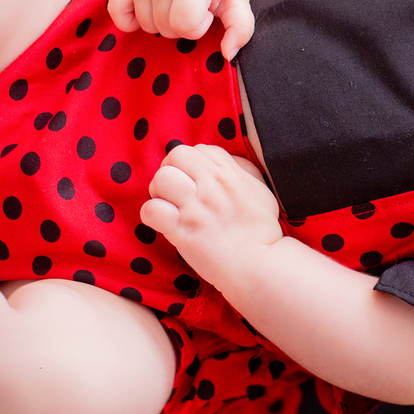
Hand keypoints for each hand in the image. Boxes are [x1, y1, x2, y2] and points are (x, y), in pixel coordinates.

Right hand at [108, 0, 253, 59]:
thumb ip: (241, 28)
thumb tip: (227, 54)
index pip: (185, 25)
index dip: (199, 26)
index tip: (208, 12)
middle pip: (165, 29)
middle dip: (183, 25)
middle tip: (195, 5)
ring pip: (146, 24)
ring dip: (164, 21)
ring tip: (179, 1)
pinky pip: (116, 9)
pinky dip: (127, 18)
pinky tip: (145, 13)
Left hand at [142, 144, 280, 290]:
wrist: (259, 264)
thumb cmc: (261, 229)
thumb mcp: (260, 189)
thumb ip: (241, 170)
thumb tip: (224, 161)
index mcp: (230, 174)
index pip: (198, 149)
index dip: (192, 163)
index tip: (195, 180)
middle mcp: (212, 187)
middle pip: (176, 155)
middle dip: (171, 170)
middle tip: (176, 191)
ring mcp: (196, 209)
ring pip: (162, 178)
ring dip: (159, 191)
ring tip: (169, 205)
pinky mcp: (182, 232)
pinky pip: (152, 210)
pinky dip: (152, 215)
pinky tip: (164, 223)